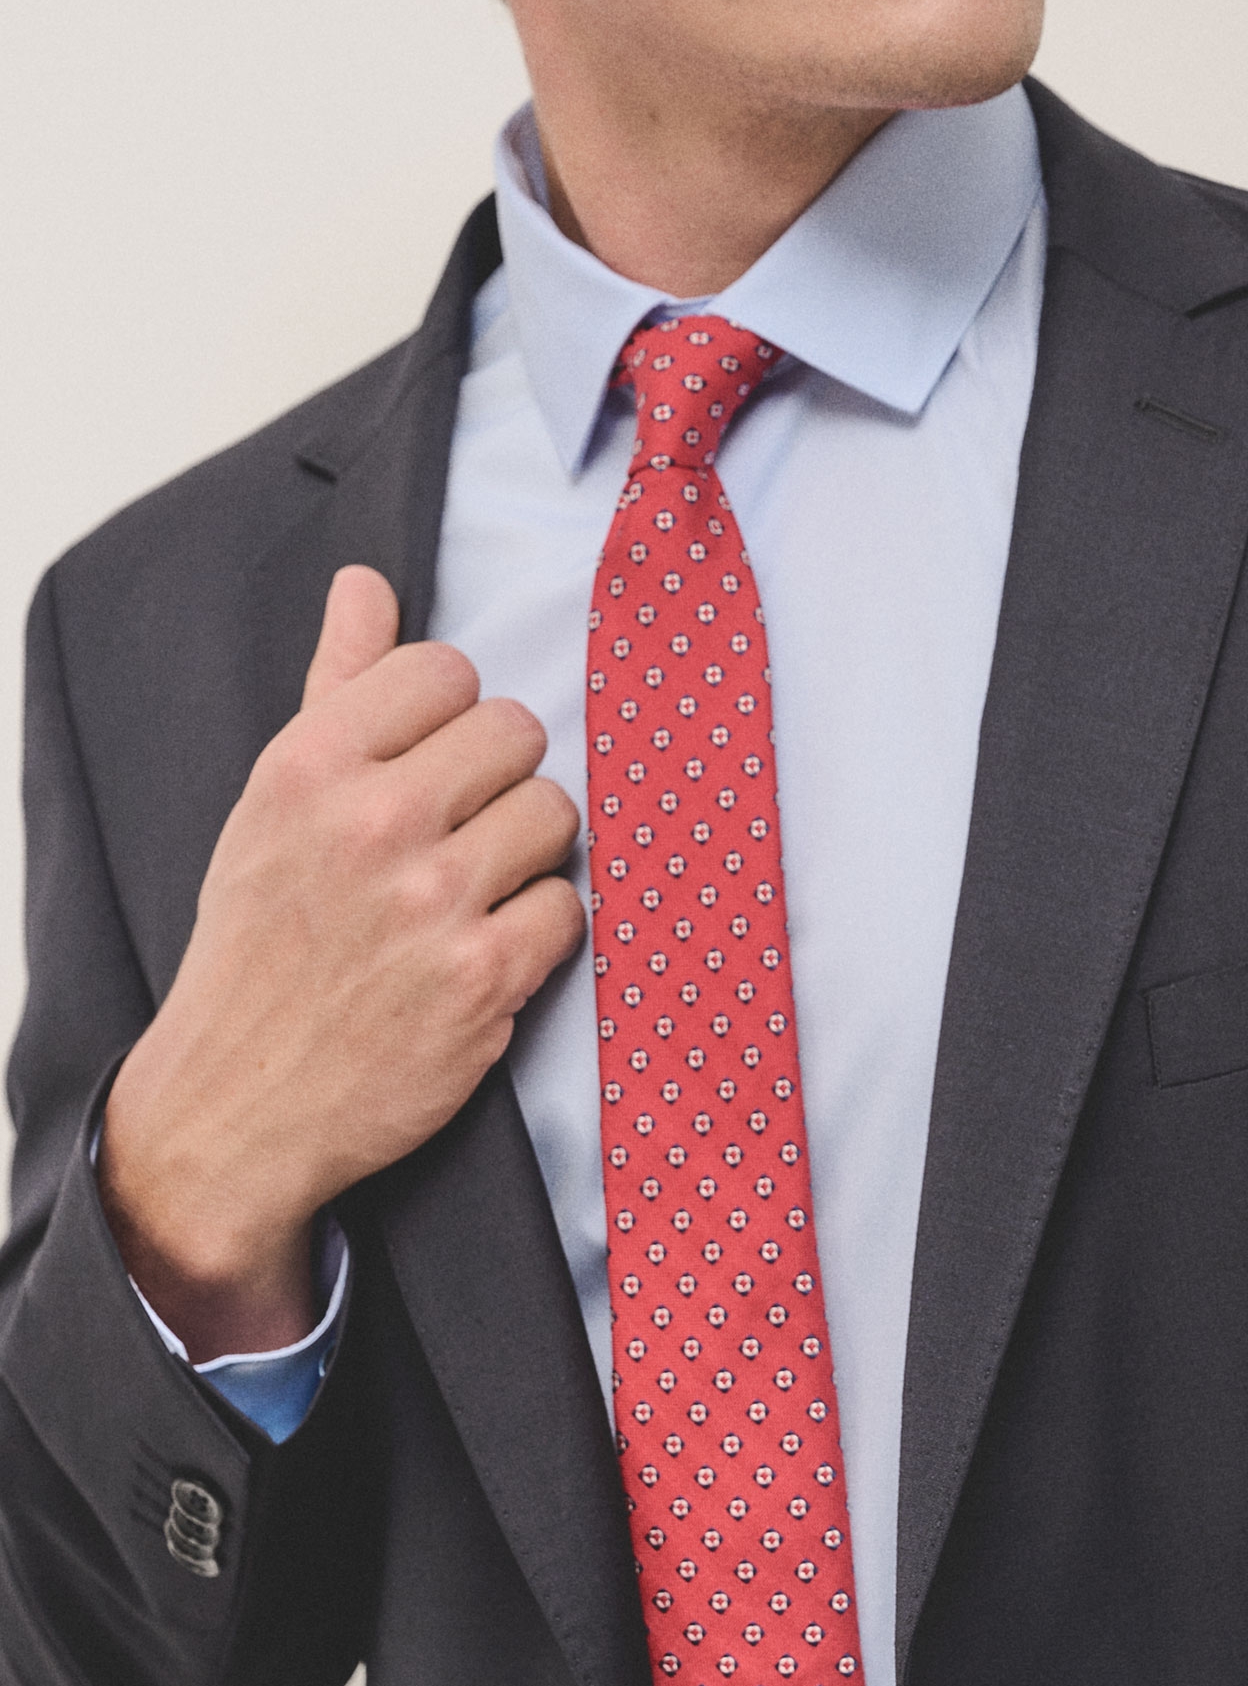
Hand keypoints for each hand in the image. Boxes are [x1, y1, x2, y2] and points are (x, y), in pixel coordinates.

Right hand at [98, 565, 583, 1361]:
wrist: (240, 1102)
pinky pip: (568, 907)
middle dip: (499, 778)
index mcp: (311, 766)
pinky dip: (541, 930)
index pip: (445, 669)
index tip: (429, 762)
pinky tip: (490, 950)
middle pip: (515, 732)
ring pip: (554, 814)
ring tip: (475, 890)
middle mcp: (372, 824)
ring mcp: (432, 904)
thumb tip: (366, 583)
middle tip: (459, 831)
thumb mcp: (272, 805)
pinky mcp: (486, 980)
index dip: (450, 715)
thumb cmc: (261, 944)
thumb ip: (336, 688)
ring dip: (528, 853)